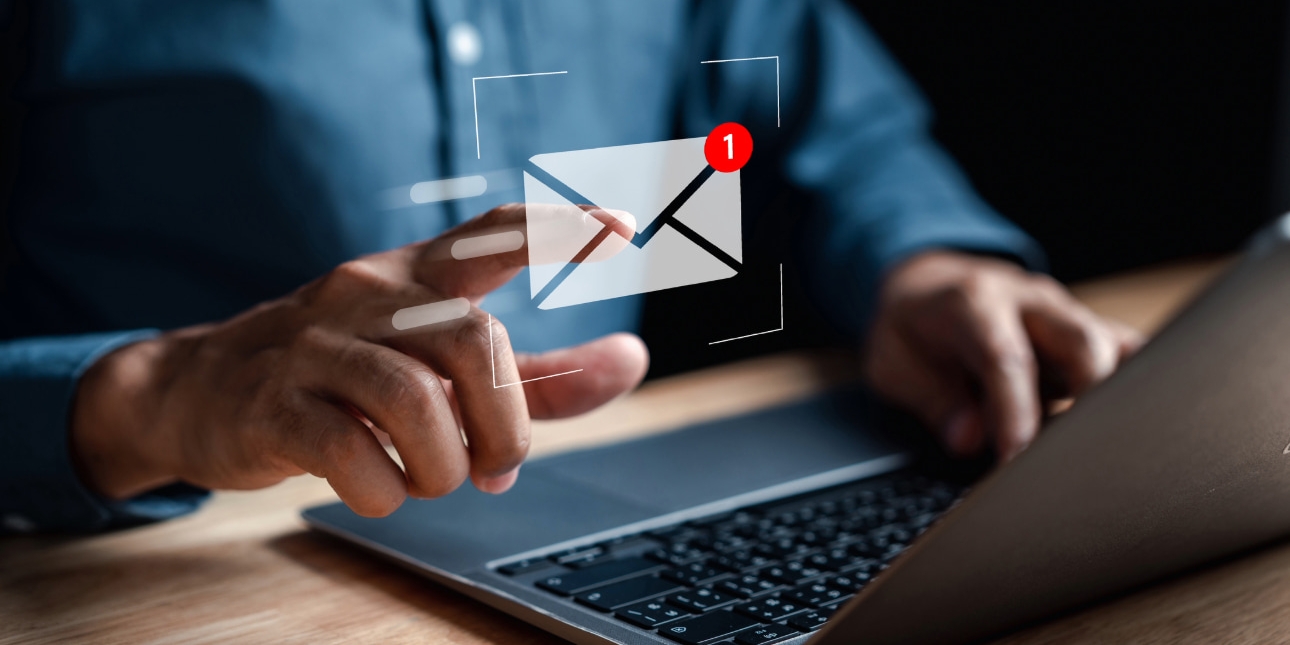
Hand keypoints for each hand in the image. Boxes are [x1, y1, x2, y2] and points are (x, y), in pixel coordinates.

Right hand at [69, 204, 647, 515]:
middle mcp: (369, 295)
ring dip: (445, 464)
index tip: (618, 230)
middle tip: (496, 465)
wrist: (201, 391)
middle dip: (504, 423)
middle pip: (471, 341)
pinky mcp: (271, 403)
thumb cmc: (343, 375)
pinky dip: (385, 489)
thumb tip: (633, 360)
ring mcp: (315, 346)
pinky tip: (382, 489)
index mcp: (416, 277)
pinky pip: (348, 451)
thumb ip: (537, 373)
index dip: (554, 231)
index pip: (489, 235)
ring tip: (435, 478)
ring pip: (412, 399)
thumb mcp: (438, 366)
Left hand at [862, 251, 1141, 460]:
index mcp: (973, 302)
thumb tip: (969, 439)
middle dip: (1087, 403)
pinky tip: (1125, 431)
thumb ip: (930, 398)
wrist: (930, 286)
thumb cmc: (912, 329)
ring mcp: (1067, 313)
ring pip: (1116, 349)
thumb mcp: (893, 362)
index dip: (1015, 411)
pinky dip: (1135, 389)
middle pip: (1082, 343)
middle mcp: (1030, 301)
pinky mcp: (1091, 329)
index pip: (1006, 357)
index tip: (1017, 459)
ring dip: (1115, 401)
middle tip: (1070, 461)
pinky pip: (1129, 353)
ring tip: (1100, 453)